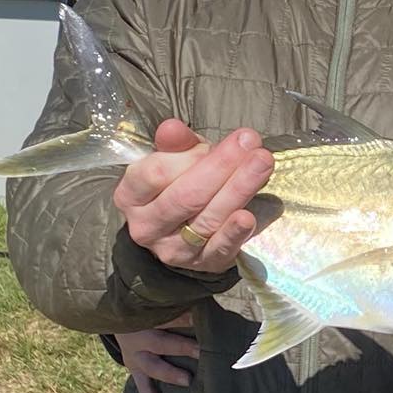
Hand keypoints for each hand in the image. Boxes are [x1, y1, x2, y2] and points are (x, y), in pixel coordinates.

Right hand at [113, 120, 271, 273]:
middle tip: (250, 143)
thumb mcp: (173, 159)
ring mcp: (173, 249)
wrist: (183, 231)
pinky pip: (219, 248)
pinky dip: (234, 233)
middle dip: (220, 167)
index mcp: (131, 195)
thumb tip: (172, 128)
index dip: (188, 156)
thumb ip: (175, 144)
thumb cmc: (178, 184)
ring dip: (237, 190)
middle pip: (185, 197)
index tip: (220, 140)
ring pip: (206, 220)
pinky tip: (248, 217)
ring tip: (262, 164)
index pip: (155, 174)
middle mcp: (146, 226)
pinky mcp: (202, 263)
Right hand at [114, 313, 197, 392]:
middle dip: (182, 347)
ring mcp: (135, 355)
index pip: (169, 316)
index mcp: (148, 317)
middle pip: (162, 342)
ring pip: (153, 366)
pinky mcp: (134, 368)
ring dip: (170, 373)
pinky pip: (143, 386)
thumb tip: (206, 306)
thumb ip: (179, 306)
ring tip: (187, 380)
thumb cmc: (148, 309)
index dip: (186, 318)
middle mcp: (140, 336)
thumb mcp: (158, 305)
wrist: (116, 318)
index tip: (204, 321)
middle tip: (200, 352)